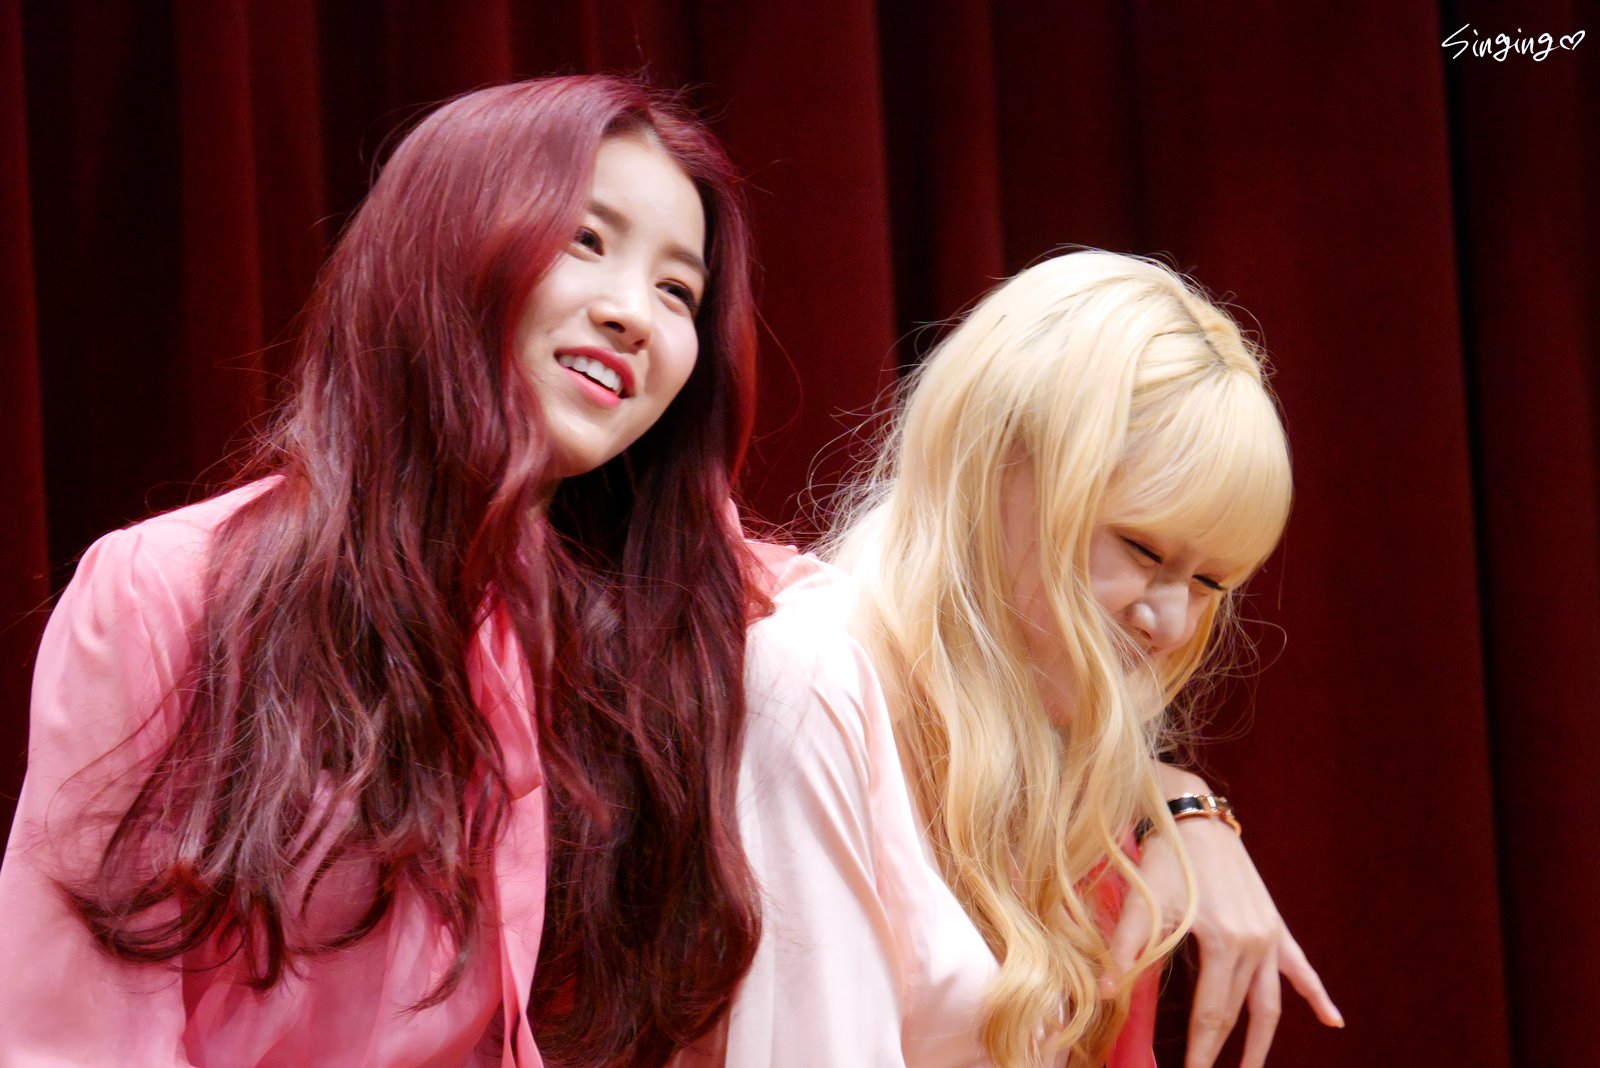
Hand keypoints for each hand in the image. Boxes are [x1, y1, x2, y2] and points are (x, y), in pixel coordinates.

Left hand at [1107, 771, 1342, 1067]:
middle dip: (1227, 1050)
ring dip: (1264, 1039)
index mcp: (1224, 944)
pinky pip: (1300, 968)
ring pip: (1271, 1002)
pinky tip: (1333, 1020)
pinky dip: (1316, 995)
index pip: (1212, 1014)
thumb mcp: (1143, 902)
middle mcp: (1254, 944)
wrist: (1195, 818)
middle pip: (1240, 1013)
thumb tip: (1105, 991)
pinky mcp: (1275, 924)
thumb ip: (1127, 949)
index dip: (1202, 1050)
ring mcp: (1269, 936)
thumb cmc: (1165, 858)